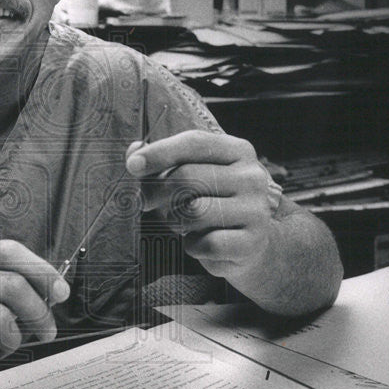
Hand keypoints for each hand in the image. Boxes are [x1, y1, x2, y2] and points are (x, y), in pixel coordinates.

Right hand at [0, 240, 70, 357]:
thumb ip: (0, 282)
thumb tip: (52, 292)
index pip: (9, 251)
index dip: (42, 271)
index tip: (61, 292)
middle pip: (12, 286)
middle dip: (40, 312)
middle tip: (46, 330)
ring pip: (1, 319)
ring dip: (13, 339)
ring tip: (3, 344)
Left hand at [126, 131, 279, 278]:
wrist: (248, 245)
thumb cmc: (211, 204)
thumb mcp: (190, 176)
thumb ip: (161, 163)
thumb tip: (133, 153)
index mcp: (238, 151)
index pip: (195, 143)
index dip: (160, 153)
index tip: (132, 166)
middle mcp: (252, 176)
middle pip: (187, 177)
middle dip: (157, 192)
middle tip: (147, 203)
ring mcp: (256, 210)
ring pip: (194, 211)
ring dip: (176, 220)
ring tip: (184, 223)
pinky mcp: (252, 242)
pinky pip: (206, 243)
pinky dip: (193, 246)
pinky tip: (200, 242)